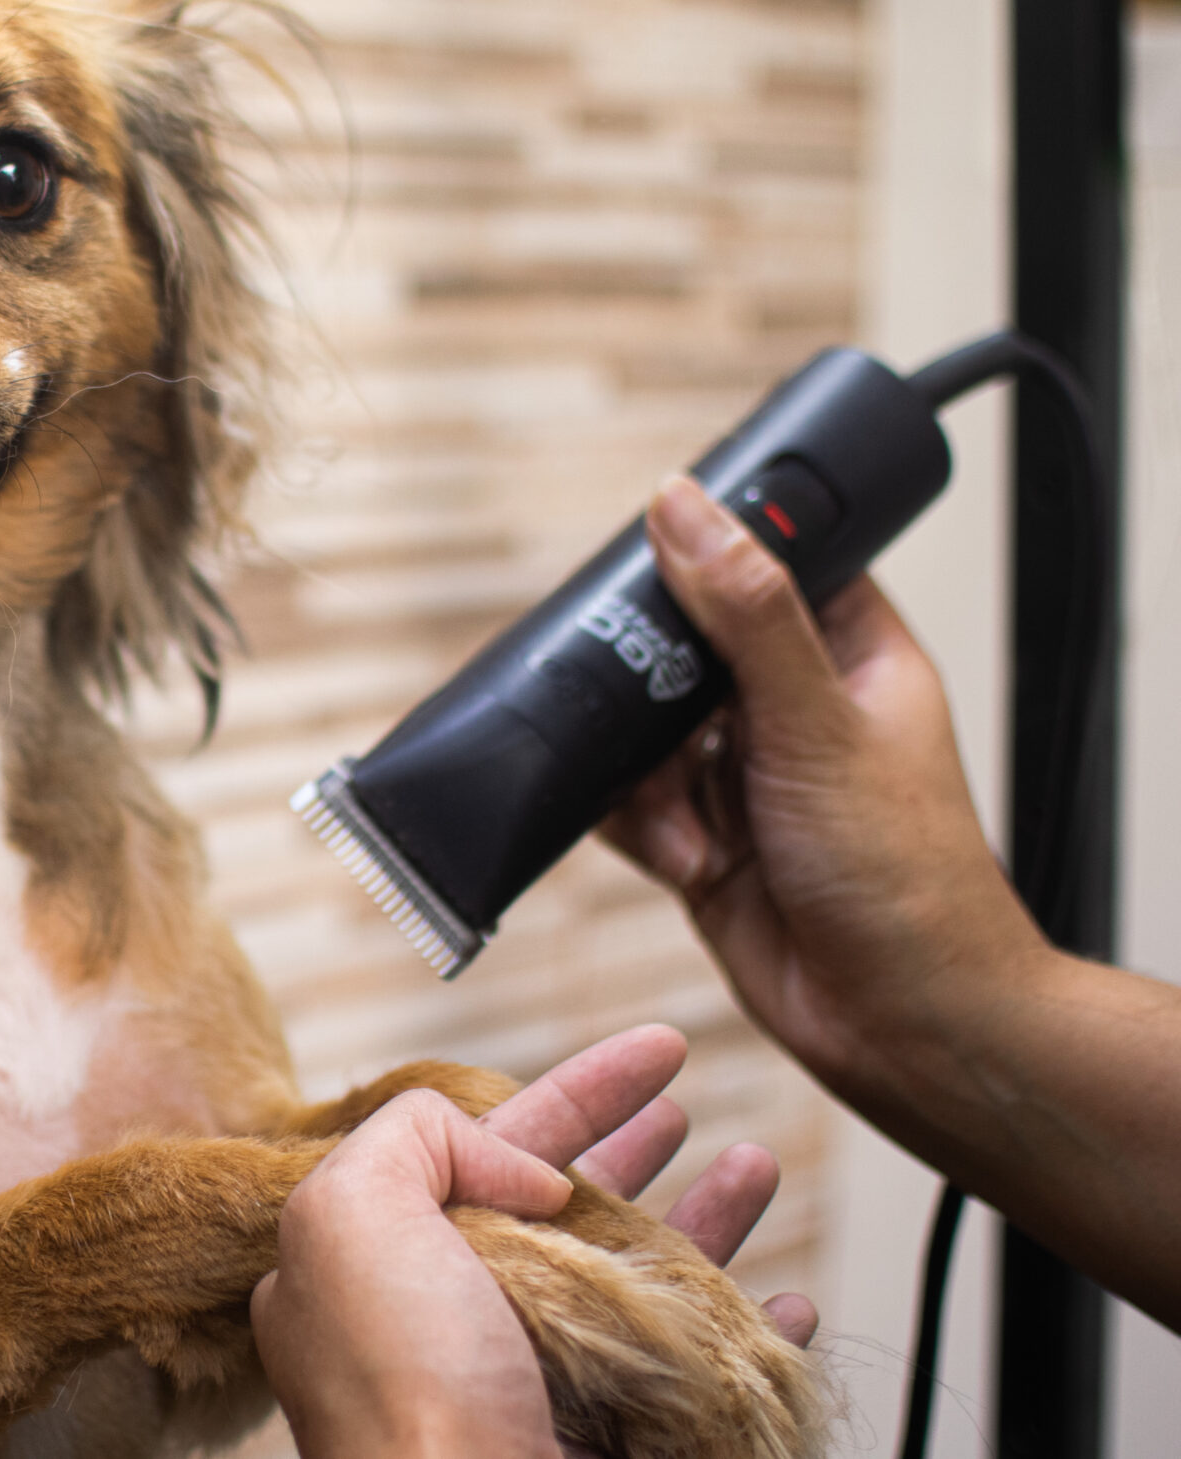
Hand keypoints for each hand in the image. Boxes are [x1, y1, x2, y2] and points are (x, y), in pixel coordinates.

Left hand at [252, 1026, 807, 1458]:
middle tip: (687, 1097)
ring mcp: (536, 1390)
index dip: (568, 1095)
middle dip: (631, 1148)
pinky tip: (780, 1306)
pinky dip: (745, 1338)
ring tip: (754, 1167)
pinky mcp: (615, 1442)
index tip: (650, 1054)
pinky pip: (692, 1379)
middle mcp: (455, 1327)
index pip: (477, 1151)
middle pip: (562, 1210)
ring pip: (635, 1284)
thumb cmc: (404, 1393)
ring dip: (703, 1222)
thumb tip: (519, 1162)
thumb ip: (414, 1136)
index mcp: (383, 1270)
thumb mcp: (350, 1212)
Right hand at [598, 476, 1047, 1096]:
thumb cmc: (907, 880)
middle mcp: (792, 709)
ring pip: (641, 729)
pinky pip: (628, 801)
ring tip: (688, 819)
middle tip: (656, 715)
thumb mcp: (817, 722)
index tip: (655, 563)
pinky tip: (683, 857)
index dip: (709, 555)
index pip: (769, 562)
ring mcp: (743, 775)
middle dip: (650, 686)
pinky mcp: (701, 837)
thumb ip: (746, 613)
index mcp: (849, 655)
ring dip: (645, 776)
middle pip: (680, 646)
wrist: (899, 1025)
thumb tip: (685, 510)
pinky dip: (637, 826)